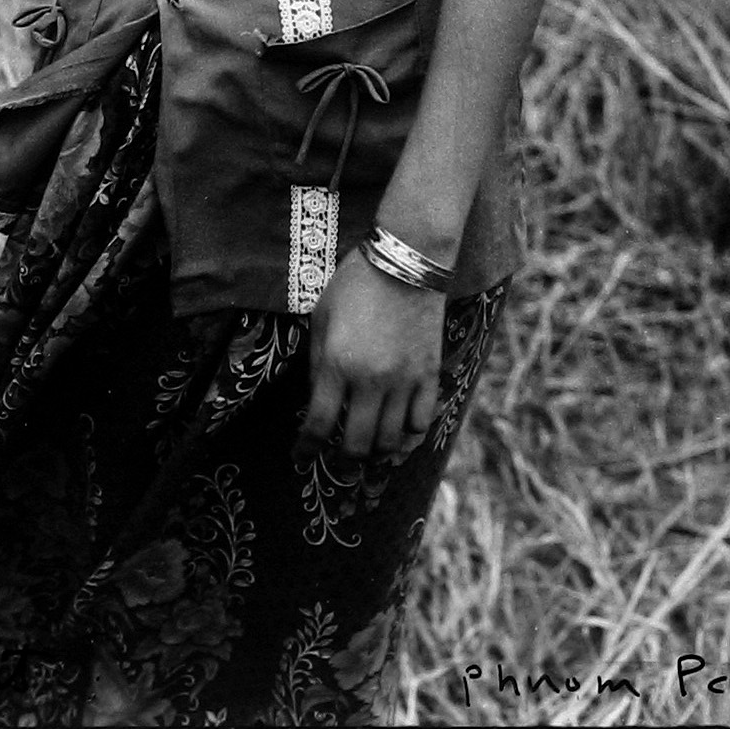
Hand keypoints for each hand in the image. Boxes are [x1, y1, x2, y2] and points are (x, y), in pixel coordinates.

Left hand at [295, 248, 445, 462]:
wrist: (405, 260)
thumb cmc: (355, 284)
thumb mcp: (321, 317)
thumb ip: (318, 363)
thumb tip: (317, 400)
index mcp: (337, 364)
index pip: (317, 424)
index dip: (306, 448)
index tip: (300, 457)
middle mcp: (371, 380)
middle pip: (356, 444)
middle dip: (342, 464)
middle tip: (337, 469)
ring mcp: (404, 380)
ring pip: (391, 441)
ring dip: (376, 457)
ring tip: (367, 460)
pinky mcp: (429, 375)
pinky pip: (422, 422)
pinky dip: (410, 439)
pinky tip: (400, 441)